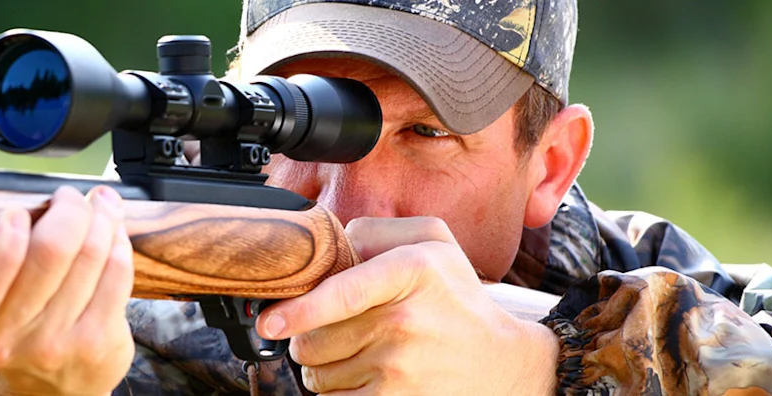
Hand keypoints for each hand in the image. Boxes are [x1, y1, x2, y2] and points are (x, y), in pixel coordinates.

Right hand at [0, 186, 134, 395]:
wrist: (38, 393)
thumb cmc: (7, 330)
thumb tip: (20, 196)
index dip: (6, 237)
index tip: (17, 212)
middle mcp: (6, 338)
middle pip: (50, 252)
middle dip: (67, 209)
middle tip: (69, 198)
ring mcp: (55, 344)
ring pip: (89, 256)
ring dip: (100, 218)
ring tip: (99, 205)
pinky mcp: (96, 344)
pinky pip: (116, 274)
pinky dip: (118, 243)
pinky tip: (113, 234)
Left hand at [256, 217, 558, 394]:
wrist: (502, 363)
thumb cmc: (455, 298)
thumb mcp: (433, 243)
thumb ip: (376, 231)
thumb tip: (328, 242)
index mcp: (411, 270)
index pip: (342, 292)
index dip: (299, 309)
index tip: (270, 321)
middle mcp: (404, 320)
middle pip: (314, 338)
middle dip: (310, 336)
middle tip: (340, 330)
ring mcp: (399, 367)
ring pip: (317, 373)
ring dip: (324, 366)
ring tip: (360, 353)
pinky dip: (337, 391)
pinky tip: (366, 377)